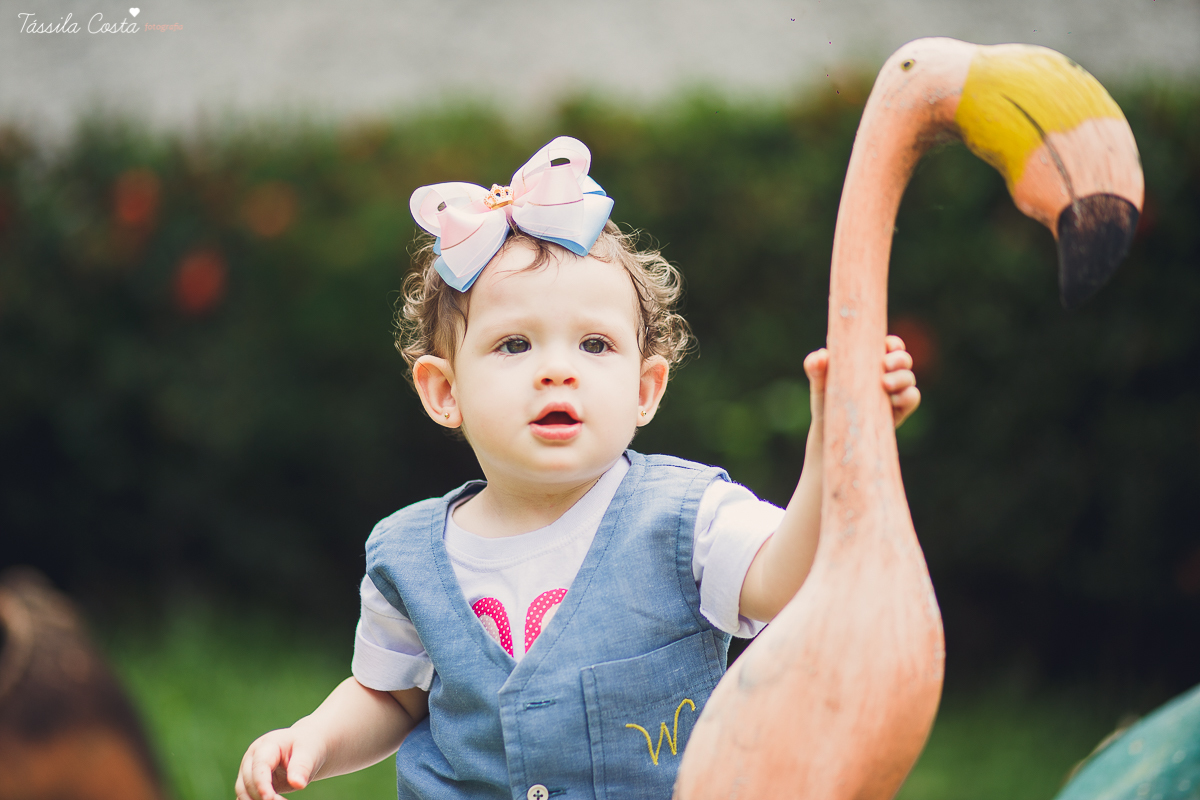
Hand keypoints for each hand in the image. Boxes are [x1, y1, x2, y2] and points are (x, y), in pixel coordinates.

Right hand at [235, 727, 325, 799]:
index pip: (259, 766)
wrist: (306, 748)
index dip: (262, 784)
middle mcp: (253, 757)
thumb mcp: (309, 752)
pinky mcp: (251, 783)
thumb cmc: (307, 748)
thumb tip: (298, 784)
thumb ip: (302, 766)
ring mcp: (249, 770)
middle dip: (262, 796)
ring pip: (242, 791)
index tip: (269, 798)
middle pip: (248, 781)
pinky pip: (246, 797)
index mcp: (267, 745)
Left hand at [802, 334, 919, 433]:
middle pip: (904, 359)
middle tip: (885, 364)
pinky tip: (893, 400)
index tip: (886, 346)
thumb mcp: (819, 383)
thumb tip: (821, 356)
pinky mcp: (900, 411)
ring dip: (902, 377)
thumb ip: (815, 367)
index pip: (889, 346)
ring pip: (909, 378)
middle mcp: (887, 374)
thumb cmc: (826, 400)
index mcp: (871, 361)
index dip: (892, 343)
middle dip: (900, 358)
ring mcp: (895, 392)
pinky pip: (912, 398)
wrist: (830, 432)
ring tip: (885, 383)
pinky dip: (907, 396)